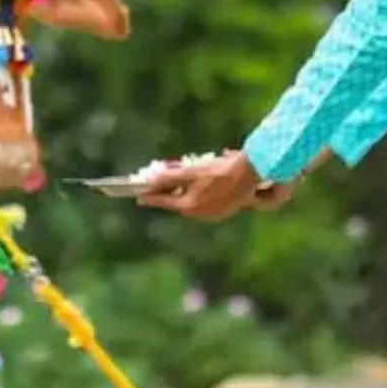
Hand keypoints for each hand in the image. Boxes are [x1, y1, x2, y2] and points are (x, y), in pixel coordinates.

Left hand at [136, 150, 265, 221]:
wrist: (247, 176)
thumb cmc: (218, 171)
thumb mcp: (191, 172)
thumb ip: (170, 177)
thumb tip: (152, 181)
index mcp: (189, 206)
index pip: (164, 201)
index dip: (151, 197)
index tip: (138, 197)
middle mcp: (198, 214)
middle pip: (177, 203)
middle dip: (167, 193)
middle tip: (157, 187)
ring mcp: (210, 215)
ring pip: (190, 204)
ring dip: (183, 194)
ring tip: (176, 185)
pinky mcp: (221, 212)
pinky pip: (203, 204)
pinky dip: (197, 196)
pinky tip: (198, 186)